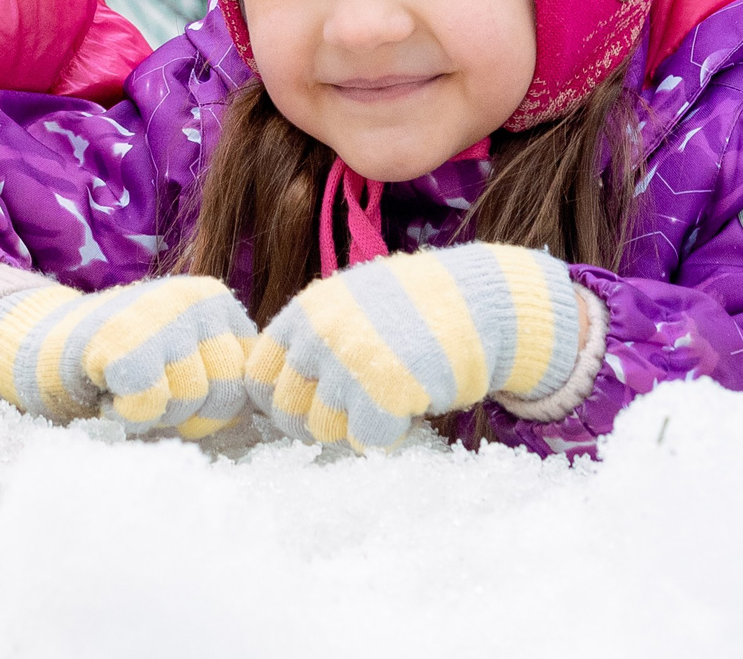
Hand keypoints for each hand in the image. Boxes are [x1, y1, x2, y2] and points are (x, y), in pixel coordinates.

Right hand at [0, 275, 255, 438]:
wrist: (46, 348)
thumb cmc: (123, 367)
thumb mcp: (186, 360)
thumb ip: (226, 376)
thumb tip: (278, 415)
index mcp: (218, 303)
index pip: (249, 383)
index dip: (213, 408)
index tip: (174, 390)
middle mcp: (195, 298)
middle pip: (226, 396)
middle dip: (186, 413)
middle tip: (148, 391)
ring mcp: (158, 311)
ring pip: (188, 401)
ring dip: (152, 412)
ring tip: (127, 385)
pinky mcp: (119, 336)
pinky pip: (146, 403)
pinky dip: (124, 411)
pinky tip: (107, 386)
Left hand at [248, 244, 602, 452]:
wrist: (483, 301)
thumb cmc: (417, 310)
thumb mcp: (351, 306)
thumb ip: (313, 340)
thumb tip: (272, 398)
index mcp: (305, 311)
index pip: (259, 376)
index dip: (283, 398)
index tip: (311, 402)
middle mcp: (318, 335)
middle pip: (287, 413)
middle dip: (319, 420)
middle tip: (358, 407)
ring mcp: (347, 363)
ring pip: (324, 431)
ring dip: (355, 426)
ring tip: (388, 396)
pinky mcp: (382, 392)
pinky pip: (366, 442)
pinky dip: (388, 435)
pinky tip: (409, 406)